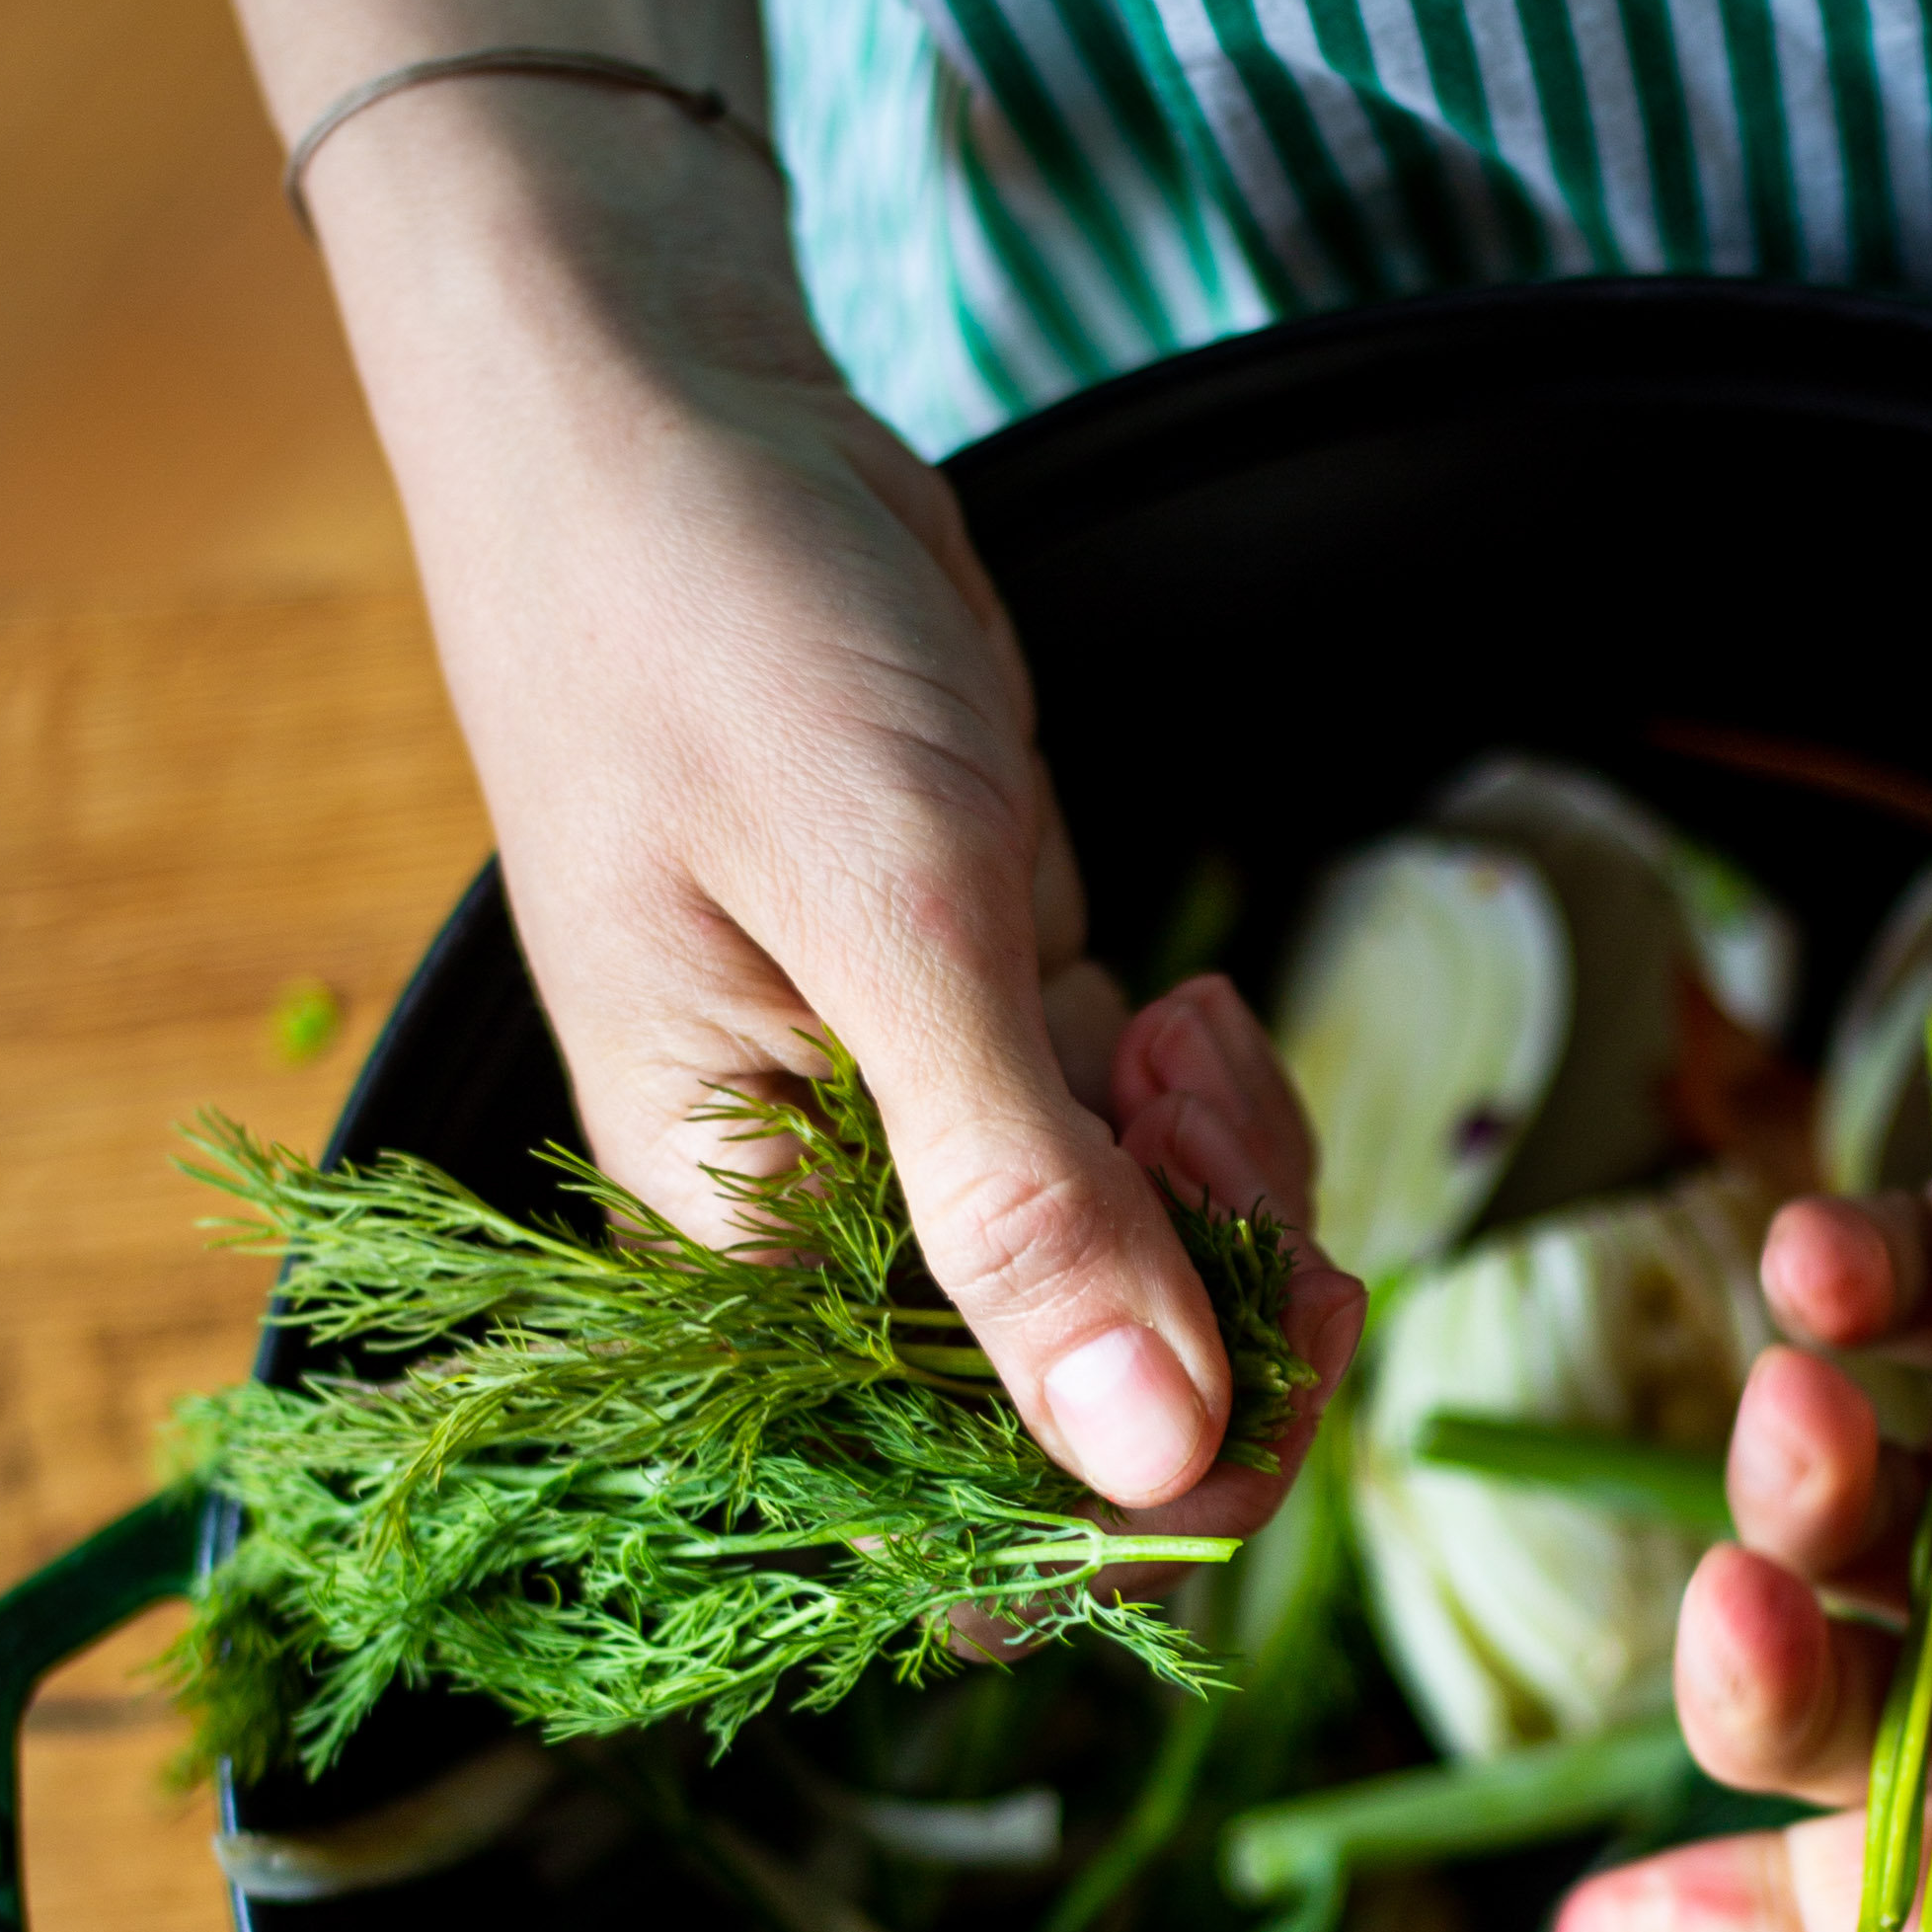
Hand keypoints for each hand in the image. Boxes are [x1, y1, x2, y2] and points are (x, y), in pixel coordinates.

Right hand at [326, 99, 1359, 1519]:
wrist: (669, 420)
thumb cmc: (709, 636)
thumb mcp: (888, 913)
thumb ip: (1017, 1195)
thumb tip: (1148, 1459)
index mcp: (736, 1251)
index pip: (953, 1511)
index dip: (1137, 1496)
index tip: (1262, 1371)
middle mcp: (824, 1222)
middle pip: (1077, 1409)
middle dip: (1211, 1310)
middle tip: (1213, 1127)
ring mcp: (918, 1121)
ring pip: (1144, 1270)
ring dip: (1224, 1189)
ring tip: (1177, 1024)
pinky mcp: (988, 1016)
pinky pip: (1142, 1151)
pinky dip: (1203, 1106)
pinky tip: (1172, 993)